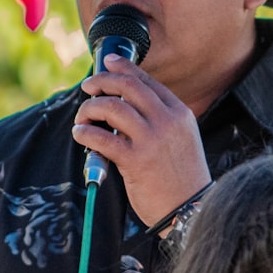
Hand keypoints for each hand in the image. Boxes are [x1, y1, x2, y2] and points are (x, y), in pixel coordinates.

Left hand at [72, 54, 211, 226]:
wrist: (192, 209)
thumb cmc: (182, 177)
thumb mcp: (181, 139)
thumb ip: (160, 120)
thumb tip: (125, 105)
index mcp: (179, 113)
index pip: (147, 81)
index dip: (124, 68)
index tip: (108, 63)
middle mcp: (167, 121)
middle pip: (128, 87)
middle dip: (103, 81)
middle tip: (88, 86)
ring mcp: (152, 140)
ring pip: (112, 108)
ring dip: (90, 108)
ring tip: (82, 117)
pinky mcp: (136, 161)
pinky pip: (102, 138)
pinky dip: (86, 133)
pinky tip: (80, 134)